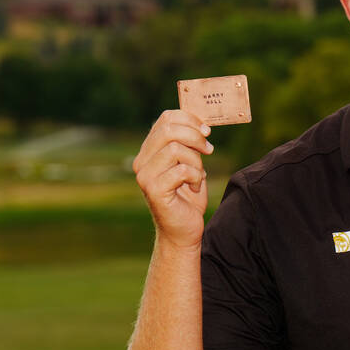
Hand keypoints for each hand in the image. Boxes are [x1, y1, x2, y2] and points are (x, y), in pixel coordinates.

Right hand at [132, 109, 214, 248]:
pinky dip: (195, 177)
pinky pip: (181, 170)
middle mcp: (142, 162)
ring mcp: (145, 176)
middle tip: (208, 150)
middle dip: (195, 137)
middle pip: (169, 130)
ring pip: (175, 149)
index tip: (206, 131)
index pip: (165, 120)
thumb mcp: (190, 164)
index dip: (189, 120)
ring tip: (198, 175)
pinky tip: (195, 188)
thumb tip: (202, 124)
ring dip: (196, 161)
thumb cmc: (188, 198)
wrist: (184, 230)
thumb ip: (189, 144)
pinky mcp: (154, 190)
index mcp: (149, 151)